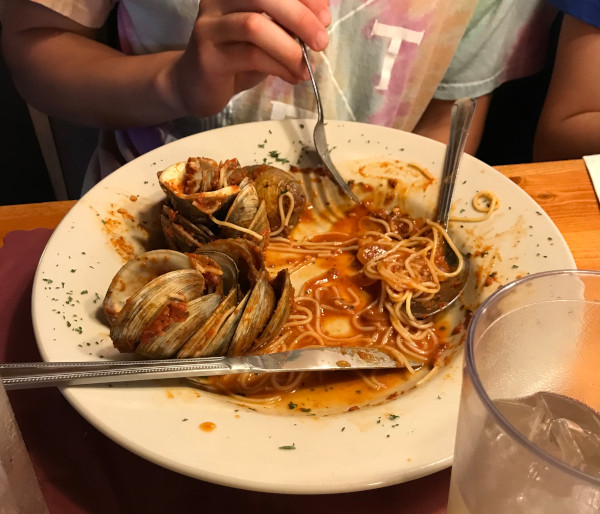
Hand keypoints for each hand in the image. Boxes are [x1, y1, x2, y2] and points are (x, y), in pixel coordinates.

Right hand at [170, 0, 330, 117]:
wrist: (198, 85)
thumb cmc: (237, 55)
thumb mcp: (267, 32)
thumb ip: (288, 21)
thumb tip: (322, 15)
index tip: (325, 16)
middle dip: (299, 17)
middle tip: (321, 41)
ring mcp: (209, 26)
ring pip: (254, 26)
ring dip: (289, 47)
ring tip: (306, 66)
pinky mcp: (208, 56)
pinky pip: (250, 56)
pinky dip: (278, 67)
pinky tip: (293, 77)